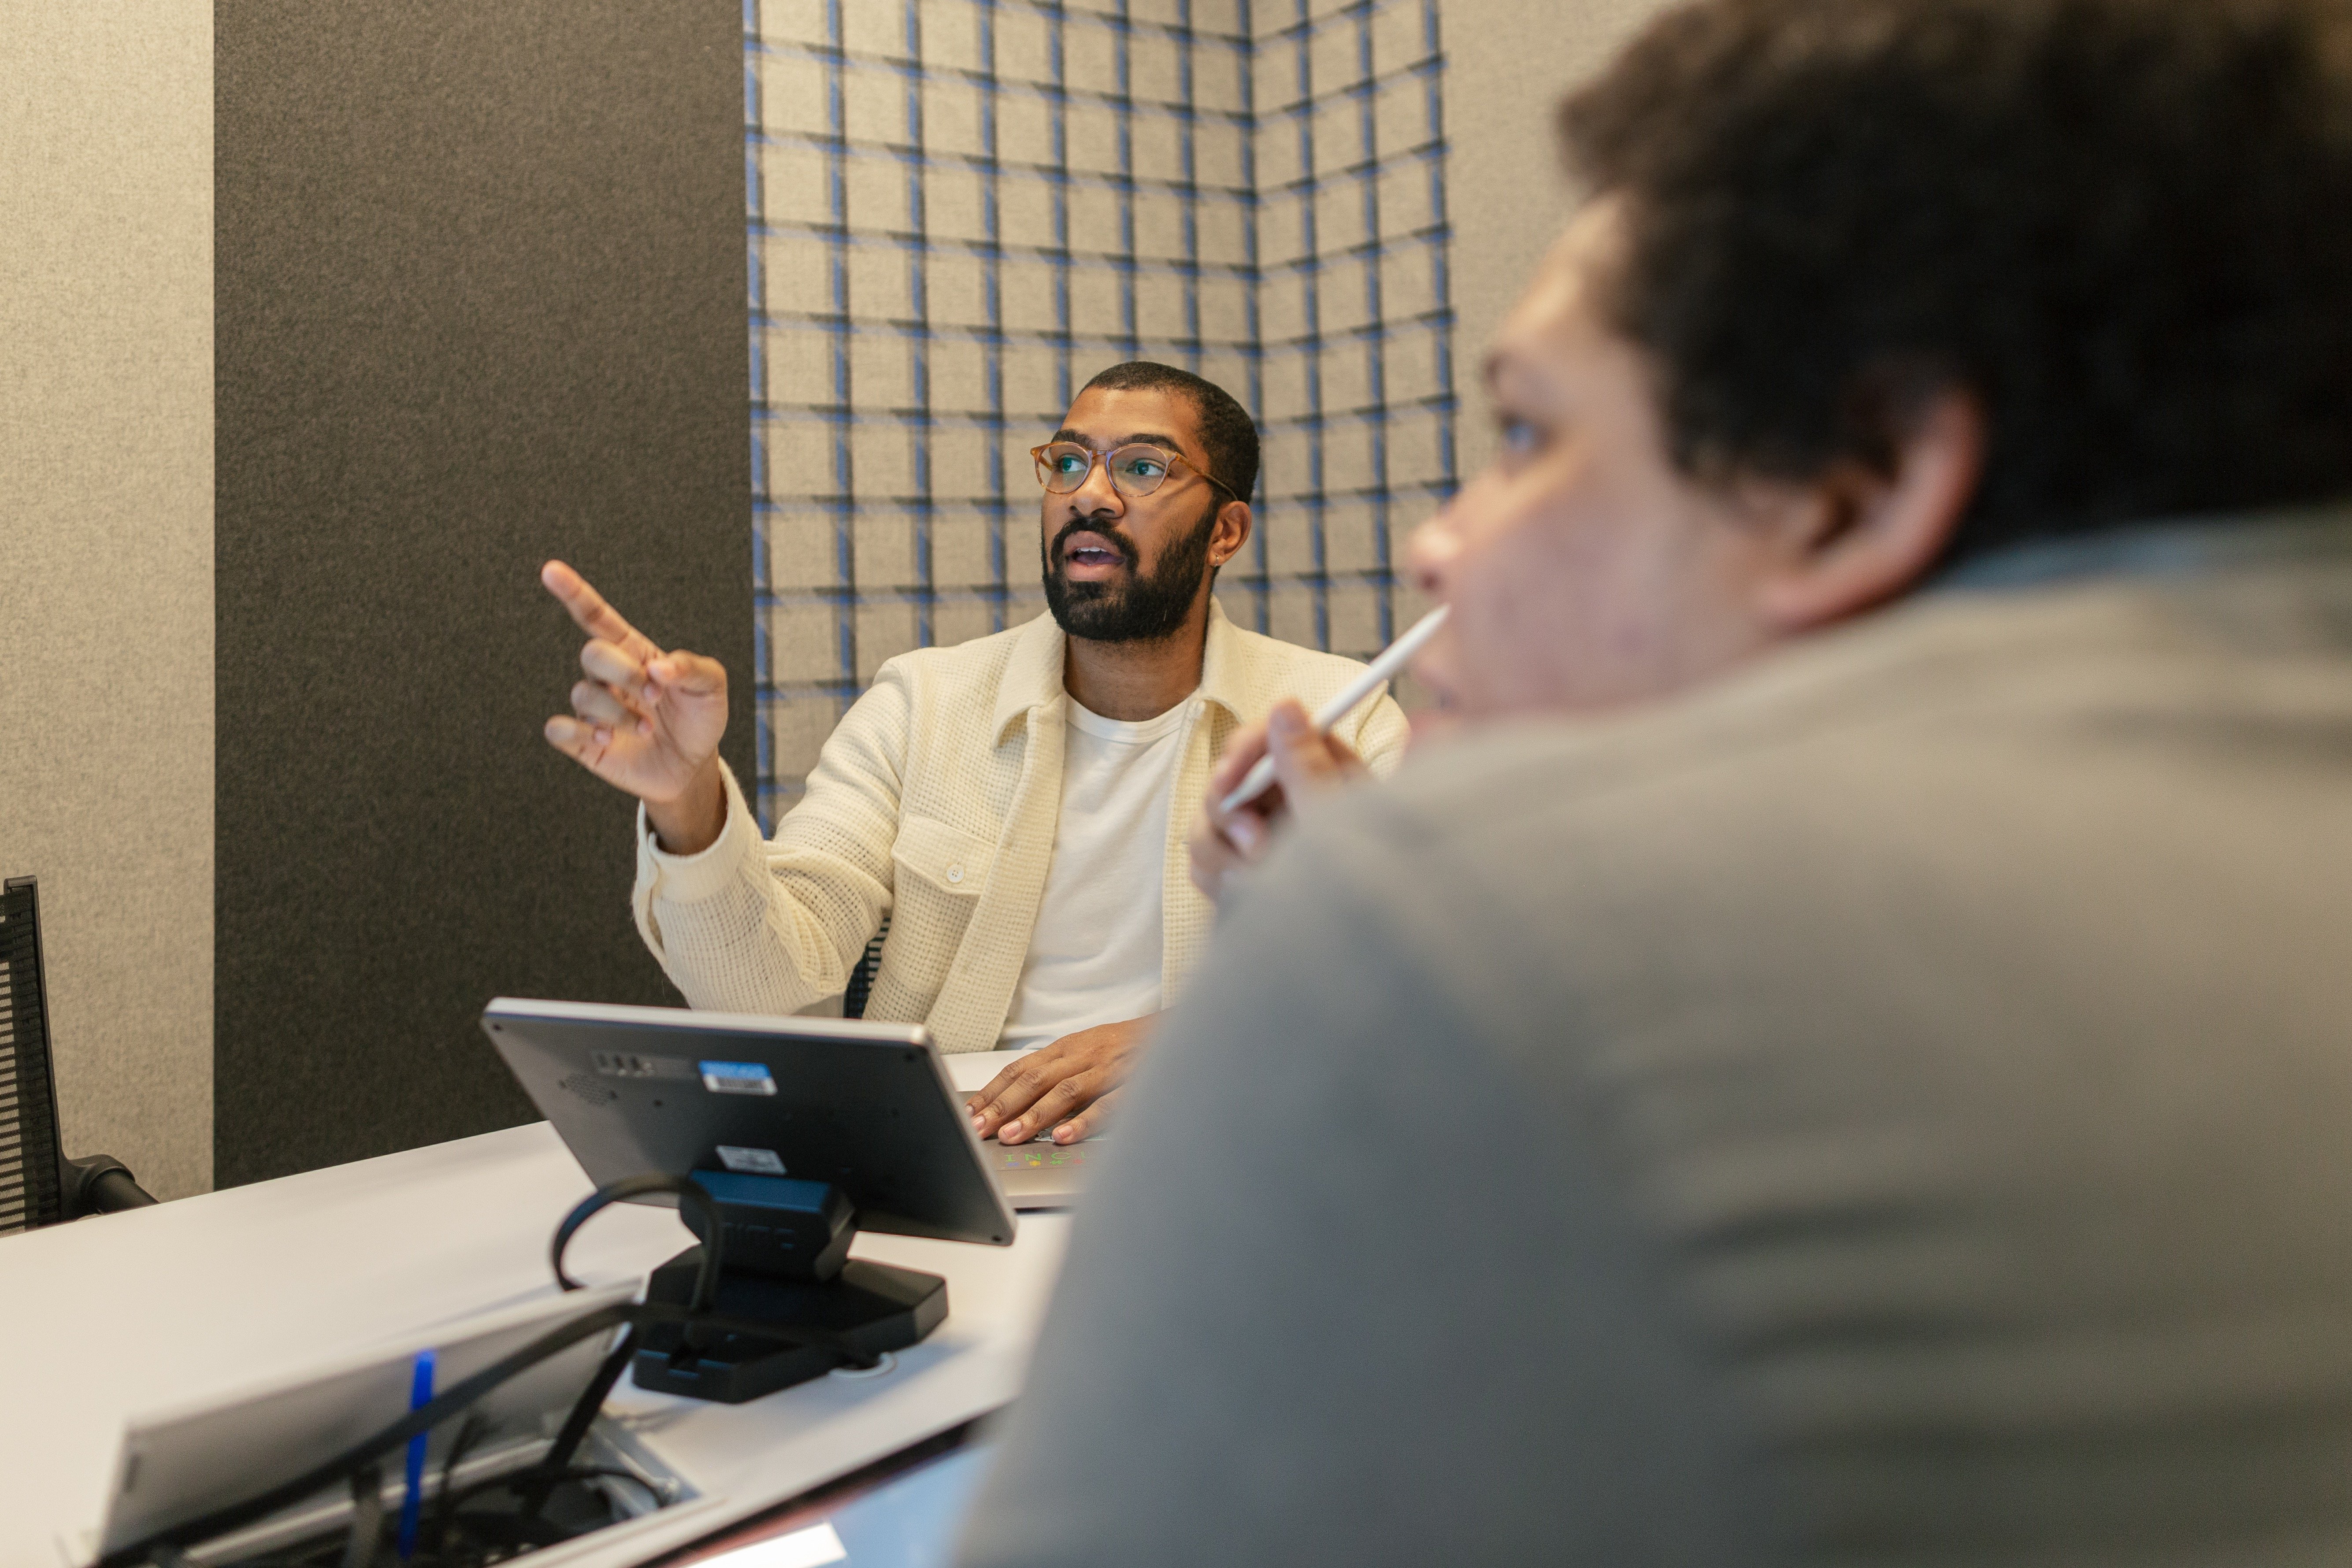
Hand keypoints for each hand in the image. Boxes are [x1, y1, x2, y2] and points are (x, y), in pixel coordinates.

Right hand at [540, 560, 731, 853]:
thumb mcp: (711, 688)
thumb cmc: (699, 718)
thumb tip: (659, 669)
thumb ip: (691, 668)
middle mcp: (608, 676)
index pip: (596, 617)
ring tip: (645, 728)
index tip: (551, 570)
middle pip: (593, 653)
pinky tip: (605, 739)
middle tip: (655, 696)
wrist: (693, 766)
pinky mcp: (583, 741)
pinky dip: (577, 732)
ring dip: (618, 713)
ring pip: (584, 694)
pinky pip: (558, 729)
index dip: (574, 593)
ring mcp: (594, 708)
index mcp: (634, 653)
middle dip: (624, 673)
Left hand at [966, 1016, 1154, 1145]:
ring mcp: (1108, 1070)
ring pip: (1065, 1092)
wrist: (1177, 1031)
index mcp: (1068, 1048)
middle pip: (1034, 1079)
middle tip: (979, 1129)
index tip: (969, 1113)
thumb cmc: (1126, 1046)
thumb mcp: (1086, 1051)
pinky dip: (1083, 1122)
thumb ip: (1056, 1072)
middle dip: (1003, 1105)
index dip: (992, 1091)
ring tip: (1011, 1136)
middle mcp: (1083, 1056)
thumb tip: (1015, 1099)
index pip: (1020, 1069)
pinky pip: (1107, 1105)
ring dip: (1034, 1115)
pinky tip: (1062, 1137)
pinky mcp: (1134, 1085)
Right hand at [1188, 699, 1367, 901]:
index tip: (1230, 778)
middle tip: (1257, 848)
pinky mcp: (1240, 866)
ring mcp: (1261, 832)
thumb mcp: (1337, 826)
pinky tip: (1249, 895)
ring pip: (1206, 821)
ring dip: (1224, 854)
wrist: (1358, 958)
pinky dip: (1220, 879)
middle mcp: (1286, 797)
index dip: (1242, 752)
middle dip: (1231, 814)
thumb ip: (1309, 767)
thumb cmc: (1365, 890)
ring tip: (1261, 881)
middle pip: (1227, 778)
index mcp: (1321, 773)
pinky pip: (1203, 862)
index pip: (1266, 734)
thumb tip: (1287, 706)